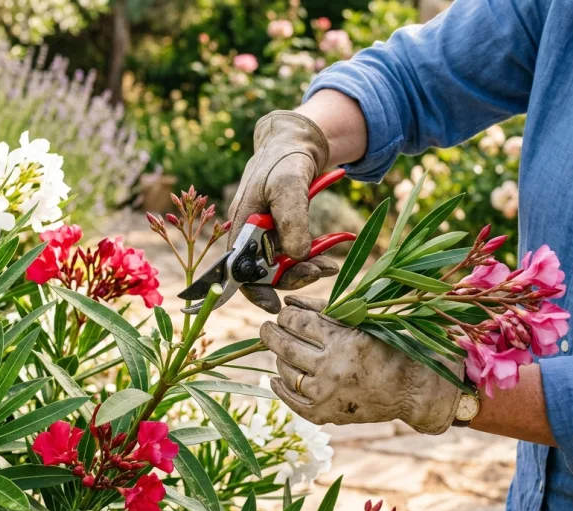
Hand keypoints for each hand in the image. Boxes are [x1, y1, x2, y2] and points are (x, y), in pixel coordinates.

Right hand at [228, 111, 338, 312]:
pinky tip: (333, 248)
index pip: (239, 271)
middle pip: (266, 273)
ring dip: (307, 268)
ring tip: (330, 264)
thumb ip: (292, 220)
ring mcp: (267, 235)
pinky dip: (314, 255)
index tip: (274, 305)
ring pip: (284, 266)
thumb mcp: (288, 186)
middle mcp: (251, 235)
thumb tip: (297, 256)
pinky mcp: (284, 232)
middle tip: (321, 270)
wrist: (296, 142)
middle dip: (293, 276)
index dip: (254, 291)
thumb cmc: (284, 160)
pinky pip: (296, 253)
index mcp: (241, 226)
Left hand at [259, 296, 463, 433]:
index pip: (299, 323)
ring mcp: (326, 394)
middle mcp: (332, 368)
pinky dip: (279, 388)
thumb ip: (324, 310)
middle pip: (286, 346)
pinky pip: (291, 401)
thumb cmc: (388, 349)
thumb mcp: (360, 323)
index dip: (286, 316)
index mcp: (343, 341)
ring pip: (286, 371)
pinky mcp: (325, 414)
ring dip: (278, 357)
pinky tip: (274, 377)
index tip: (284, 313)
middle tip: (267, 327)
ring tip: (280, 349)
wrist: (412, 389)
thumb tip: (289, 301)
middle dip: (271, 333)